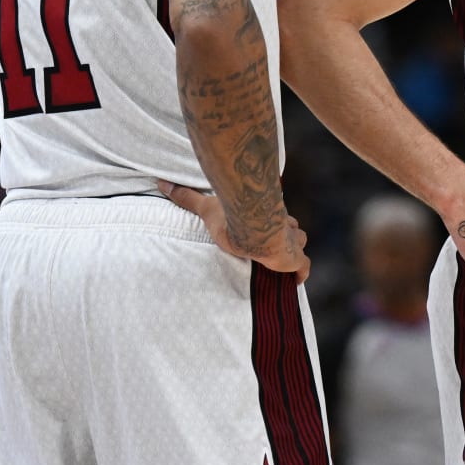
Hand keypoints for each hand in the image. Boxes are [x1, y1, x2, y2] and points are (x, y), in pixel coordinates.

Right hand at [158, 180, 310, 282]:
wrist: (250, 227)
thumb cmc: (232, 217)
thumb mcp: (206, 207)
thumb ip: (187, 197)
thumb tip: (161, 183)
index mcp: (266, 213)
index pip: (273, 215)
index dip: (271, 221)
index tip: (266, 228)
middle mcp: (282, 224)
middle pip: (289, 228)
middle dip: (284, 235)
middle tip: (274, 247)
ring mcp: (291, 241)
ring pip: (299, 243)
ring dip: (293, 250)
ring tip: (282, 261)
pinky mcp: (294, 258)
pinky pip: (303, 267)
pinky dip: (300, 273)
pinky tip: (295, 281)